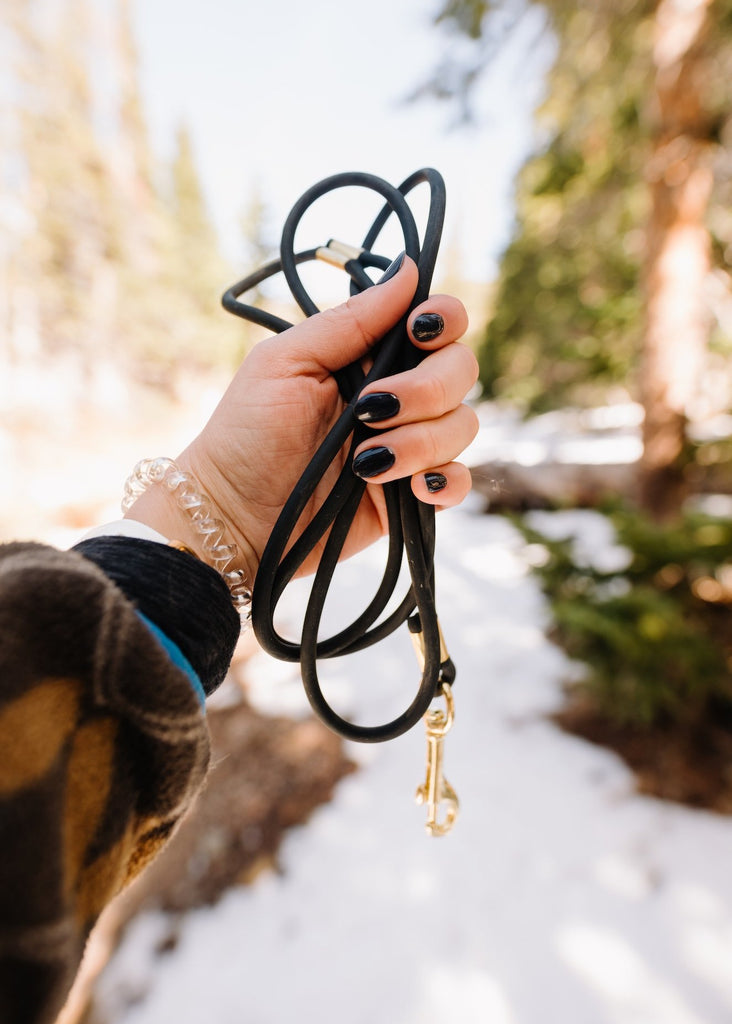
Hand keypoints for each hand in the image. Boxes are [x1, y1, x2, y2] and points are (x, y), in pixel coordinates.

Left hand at [126, 257, 478, 584]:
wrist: (234, 516)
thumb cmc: (246, 434)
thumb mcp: (286, 363)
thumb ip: (351, 320)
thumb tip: (408, 268)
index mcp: (370, 355)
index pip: (439, 323)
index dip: (443, 320)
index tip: (417, 332)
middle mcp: (398, 395)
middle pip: (460, 372)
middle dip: (424, 390)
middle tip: (371, 410)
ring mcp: (408, 445)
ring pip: (462, 426)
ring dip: (418, 442)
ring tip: (364, 463)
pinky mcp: (410, 495)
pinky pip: (459, 481)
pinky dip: (445, 483)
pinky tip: (415, 487)